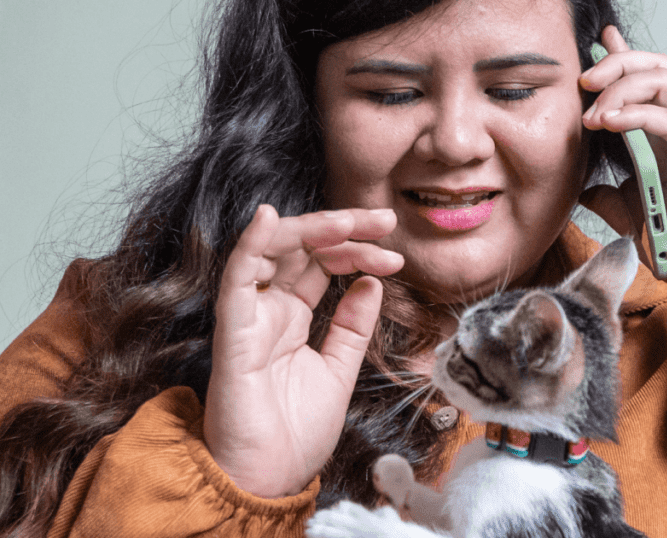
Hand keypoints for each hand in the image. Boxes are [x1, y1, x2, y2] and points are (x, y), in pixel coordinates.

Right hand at [205, 204, 403, 497]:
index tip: (395, 255)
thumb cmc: (296, 432)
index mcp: (292, 317)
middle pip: (302, 248)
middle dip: (344, 227)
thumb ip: (352, 326)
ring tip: (352, 222)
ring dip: (311, 228)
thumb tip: (370, 283)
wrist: (271, 478)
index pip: (322, 264)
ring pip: (272, 250)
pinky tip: (269, 219)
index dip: (357, 250)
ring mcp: (250, 317)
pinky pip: (236, 278)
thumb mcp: (339, 369)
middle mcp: (269, 309)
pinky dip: (250, 245)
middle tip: (385, 220)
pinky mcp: (233, 332)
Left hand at [579, 26, 666, 306]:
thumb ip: (611, 198)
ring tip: (592, 115)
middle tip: (582, 80)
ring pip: (662, 82)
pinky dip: (637, 114)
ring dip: (619, 89)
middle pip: (654, 69)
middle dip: (615, 65)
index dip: (620, 59)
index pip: (645, 85)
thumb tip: (585, 188)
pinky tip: (609, 122)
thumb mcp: (634, 219)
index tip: (595, 43)